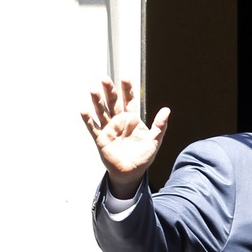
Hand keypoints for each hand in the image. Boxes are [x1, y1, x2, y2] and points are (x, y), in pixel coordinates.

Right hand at [81, 78, 169, 197]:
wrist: (131, 173)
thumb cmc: (143, 157)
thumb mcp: (155, 141)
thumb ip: (160, 126)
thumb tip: (167, 110)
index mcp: (132, 120)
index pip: (129, 101)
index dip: (127, 90)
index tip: (125, 79)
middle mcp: (119, 121)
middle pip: (113, 102)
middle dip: (109, 91)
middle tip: (105, 78)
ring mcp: (109, 129)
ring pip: (102, 112)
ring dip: (97, 102)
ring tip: (93, 91)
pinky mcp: (101, 139)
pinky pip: (93, 128)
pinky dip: (88, 120)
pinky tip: (84, 111)